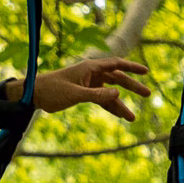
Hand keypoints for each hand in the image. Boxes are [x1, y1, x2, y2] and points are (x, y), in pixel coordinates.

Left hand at [33, 56, 153, 120]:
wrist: (36, 94)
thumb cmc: (53, 90)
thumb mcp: (76, 94)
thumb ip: (97, 95)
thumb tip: (118, 95)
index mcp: (90, 67)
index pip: (116, 64)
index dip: (132, 67)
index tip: (146, 72)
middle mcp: (92, 73)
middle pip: (117, 79)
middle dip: (132, 87)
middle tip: (147, 94)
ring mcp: (89, 83)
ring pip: (110, 93)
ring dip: (120, 105)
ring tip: (132, 118)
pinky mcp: (85, 93)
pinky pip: (102, 100)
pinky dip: (110, 107)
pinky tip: (120, 116)